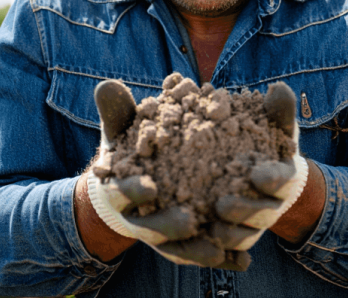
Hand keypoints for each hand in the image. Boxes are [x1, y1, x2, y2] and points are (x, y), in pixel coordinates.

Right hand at [86, 80, 231, 268]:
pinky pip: (200, 256)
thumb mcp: (121, 131)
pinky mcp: (182, 245)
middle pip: (151, 228)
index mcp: (119, 191)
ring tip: (220, 248)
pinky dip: (220, 259)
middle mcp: (137, 219)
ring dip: (197, 250)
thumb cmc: (128, 152)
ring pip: (177, 248)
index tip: (149, 187)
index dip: (133, 191)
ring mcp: (160, 236)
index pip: (121, 193)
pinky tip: (242, 262)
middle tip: (190, 220)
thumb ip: (117, 111)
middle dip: (169, 225)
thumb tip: (106, 84)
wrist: (132, 185)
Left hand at [211, 82, 308, 255]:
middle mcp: (270, 204)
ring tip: (209, 229)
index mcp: (282, 178)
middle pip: (262, 214)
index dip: (272, 179)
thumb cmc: (262, 143)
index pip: (281, 180)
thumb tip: (279, 88)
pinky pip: (228, 252)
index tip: (257, 173)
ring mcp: (253, 224)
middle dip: (245, 212)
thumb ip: (277, 110)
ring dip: (229, 236)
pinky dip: (220, 253)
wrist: (255, 171)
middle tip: (221, 205)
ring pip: (244, 236)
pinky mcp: (234, 237)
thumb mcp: (271, 124)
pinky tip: (202, 246)